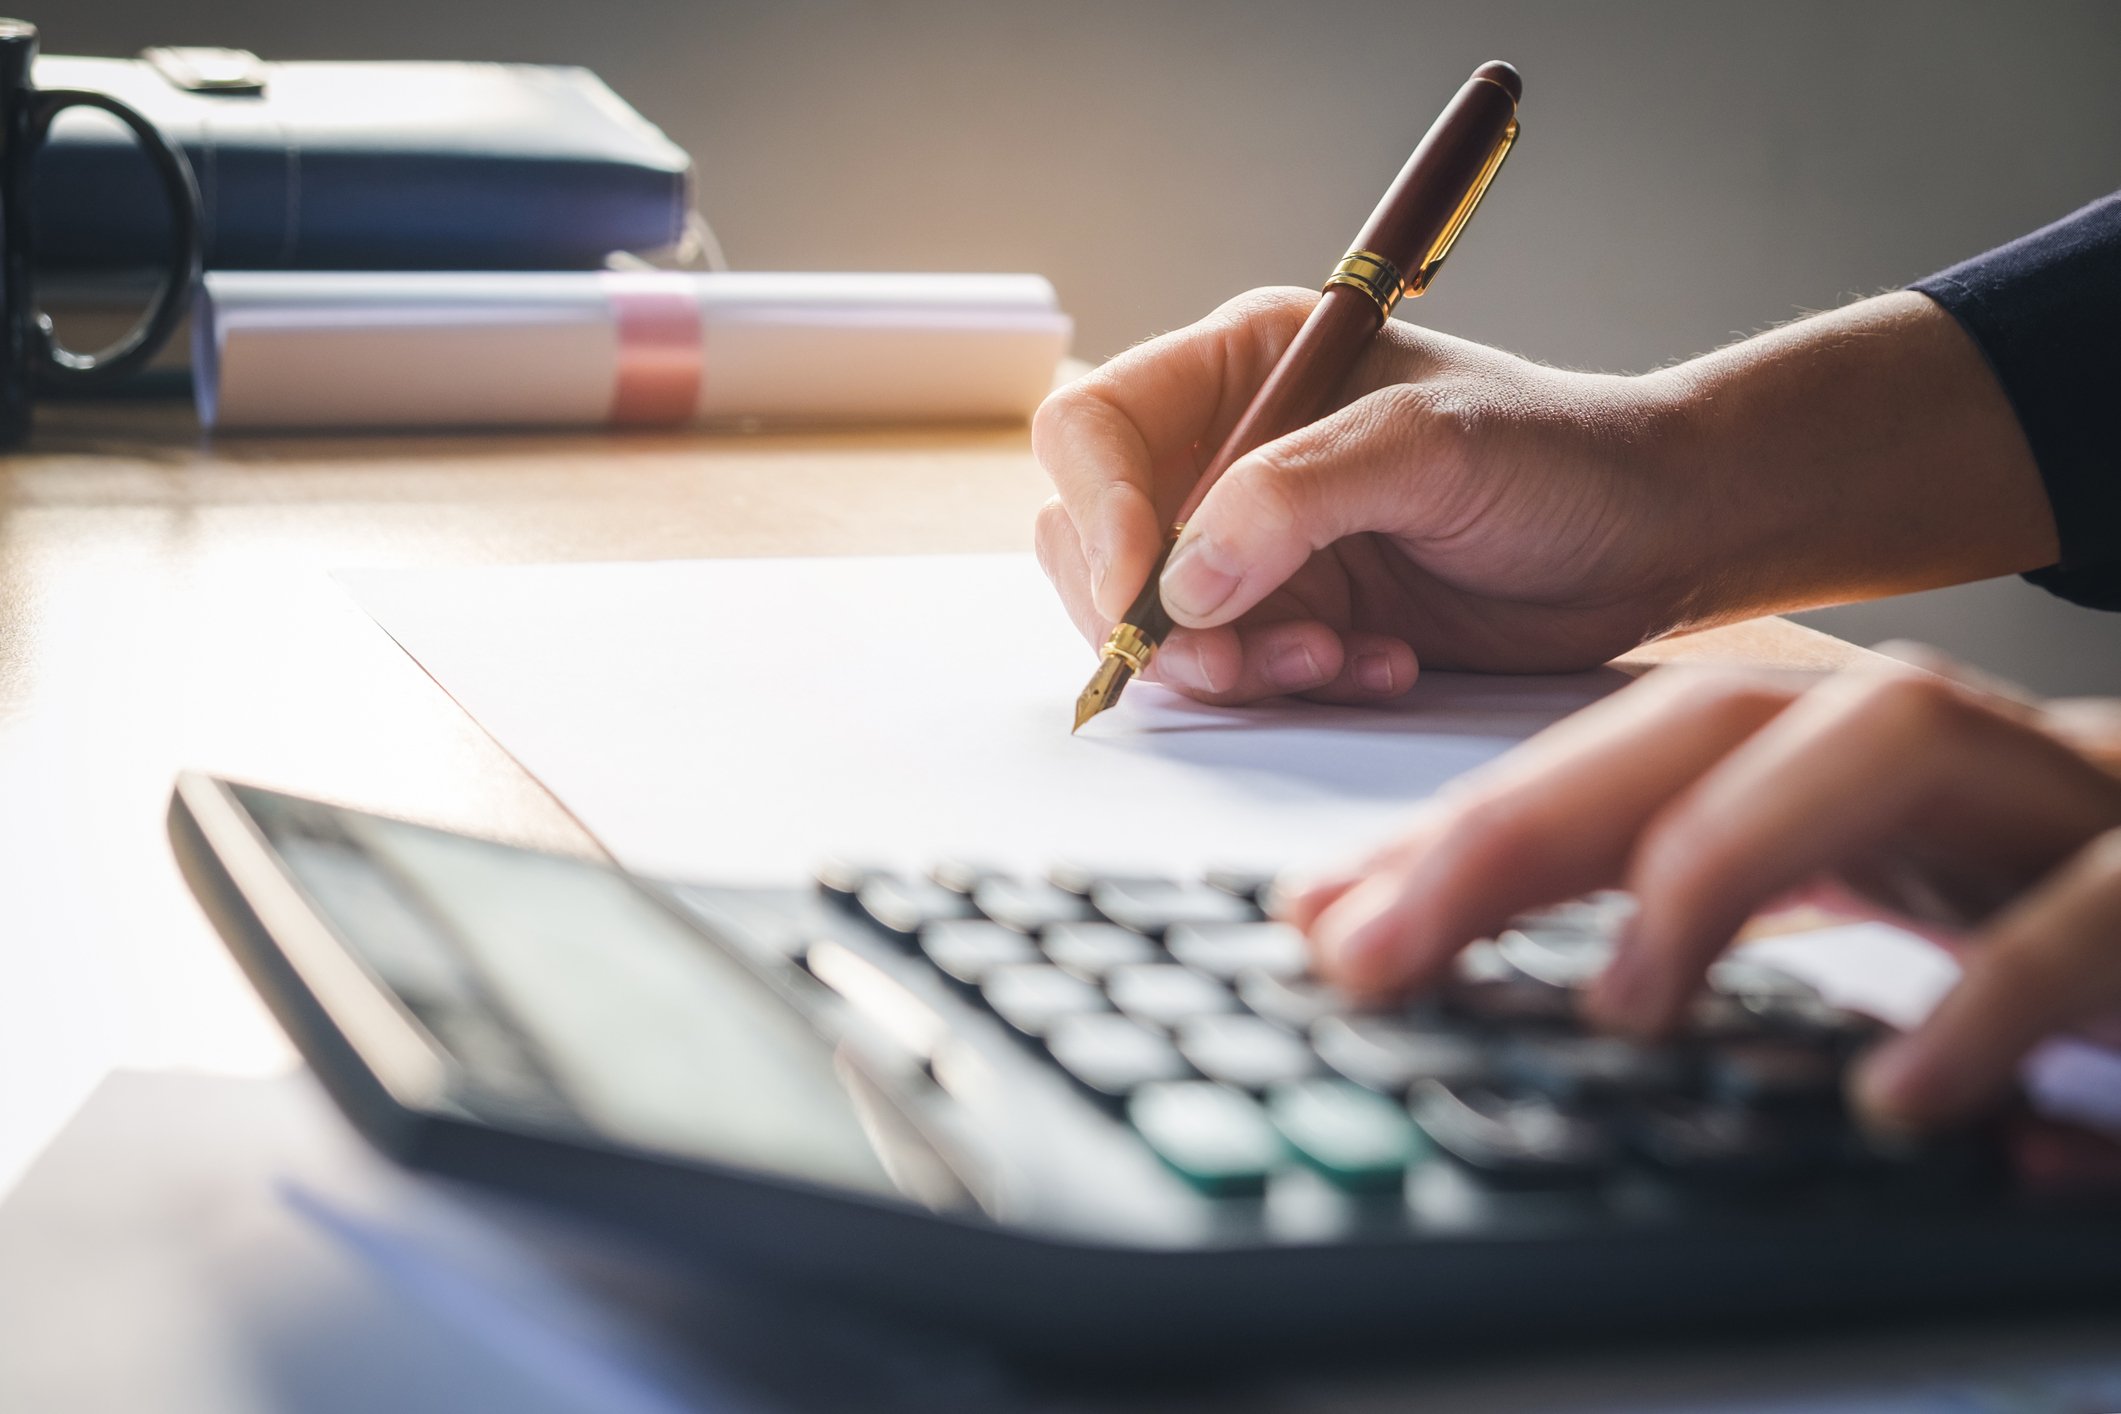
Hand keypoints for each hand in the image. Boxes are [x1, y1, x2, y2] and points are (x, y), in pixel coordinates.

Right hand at [1032, 287, 2054, 704]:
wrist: (1656, 538)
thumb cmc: (1562, 457)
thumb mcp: (1433, 448)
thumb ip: (1298, 497)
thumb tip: (1181, 584)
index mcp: (1244, 369)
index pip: (1094, 432)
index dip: (1100, 513)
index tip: (1148, 593)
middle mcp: (1229, 453)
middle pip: (1094, 540)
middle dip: (1152, 616)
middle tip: (1236, 664)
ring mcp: (1254, 543)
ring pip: (1155, 623)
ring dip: (1228, 663)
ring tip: (1334, 659)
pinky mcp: (1290, 617)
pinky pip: (1232, 673)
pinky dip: (1286, 687)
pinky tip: (1377, 665)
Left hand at [1281, 661, 2120, 1133]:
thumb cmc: (2036, 902)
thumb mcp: (1840, 909)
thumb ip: (1678, 925)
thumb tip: (1480, 969)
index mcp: (1822, 761)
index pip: (1614, 761)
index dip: (1463, 830)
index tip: (1327, 920)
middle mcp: (1921, 749)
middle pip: (1702, 726)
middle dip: (1526, 823)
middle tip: (1384, 945)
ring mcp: (2052, 794)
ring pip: (1887, 746)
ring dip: (1731, 858)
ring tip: (1626, 999)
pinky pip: (2083, 912)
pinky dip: (1988, 995)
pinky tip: (1895, 1093)